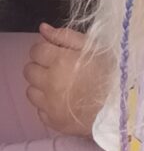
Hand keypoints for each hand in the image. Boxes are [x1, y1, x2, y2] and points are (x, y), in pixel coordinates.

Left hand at [24, 22, 107, 136]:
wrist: (121, 106)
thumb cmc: (110, 74)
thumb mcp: (93, 48)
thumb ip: (65, 36)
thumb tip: (42, 28)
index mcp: (60, 61)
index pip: (35, 51)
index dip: (44, 51)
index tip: (54, 55)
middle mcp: (50, 83)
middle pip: (29, 71)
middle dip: (40, 68)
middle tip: (57, 70)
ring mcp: (50, 105)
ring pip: (31, 92)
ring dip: (41, 87)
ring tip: (59, 87)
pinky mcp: (53, 122)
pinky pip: (40, 111)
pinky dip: (47, 106)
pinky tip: (62, 102)